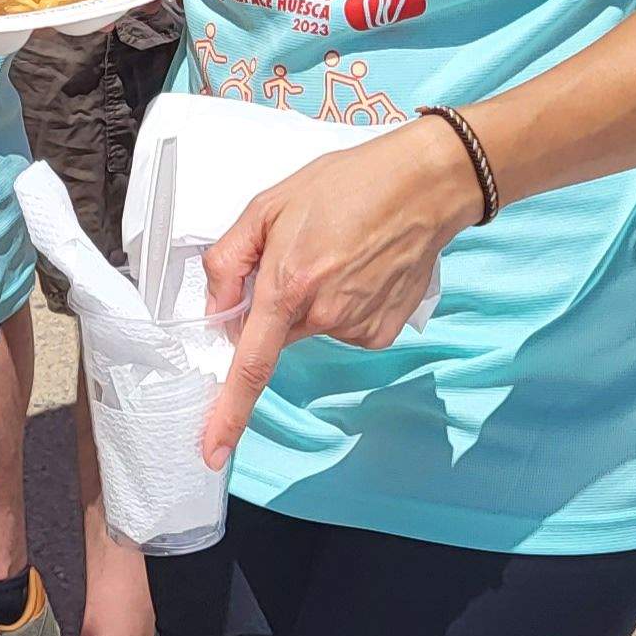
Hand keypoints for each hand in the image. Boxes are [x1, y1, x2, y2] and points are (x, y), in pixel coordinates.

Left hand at [194, 114, 485, 467]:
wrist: (423, 186)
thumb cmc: (347, 185)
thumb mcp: (269, 205)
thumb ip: (229, 258)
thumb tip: (215, 306)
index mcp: (287, 285)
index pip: (250, 365)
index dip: (228, 413)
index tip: (212, 451)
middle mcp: (323, 315)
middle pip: (276, 334)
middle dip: (274, 306)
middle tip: (300, 254)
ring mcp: (357, 328)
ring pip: (310, 328)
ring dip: (311, 301)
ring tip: (338, 253)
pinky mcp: (381, 332)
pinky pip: (343, 328)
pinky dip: (343, 305)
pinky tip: (360, 270)